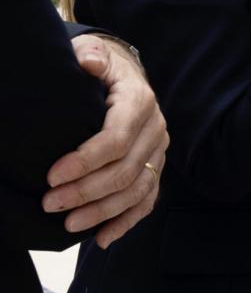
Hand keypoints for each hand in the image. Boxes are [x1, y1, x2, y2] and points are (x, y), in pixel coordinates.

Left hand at [42, 35, 168, 247]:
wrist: (124, 77)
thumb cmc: (102, 69)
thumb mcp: (95, 54)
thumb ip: (91, 57)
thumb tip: (87, 63)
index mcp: (140, 102)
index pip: (118, 138)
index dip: (86, 161)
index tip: (52, 177)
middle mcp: (156, 128)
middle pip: (127, 169)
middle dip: (87, 191)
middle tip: (49, 204)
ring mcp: (158, 151)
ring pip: (137, 189)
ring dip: (104, 212)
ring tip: (69, 225)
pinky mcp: (155, 168)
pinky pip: (147, 199)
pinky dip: (127, 221)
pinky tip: (103, 239)